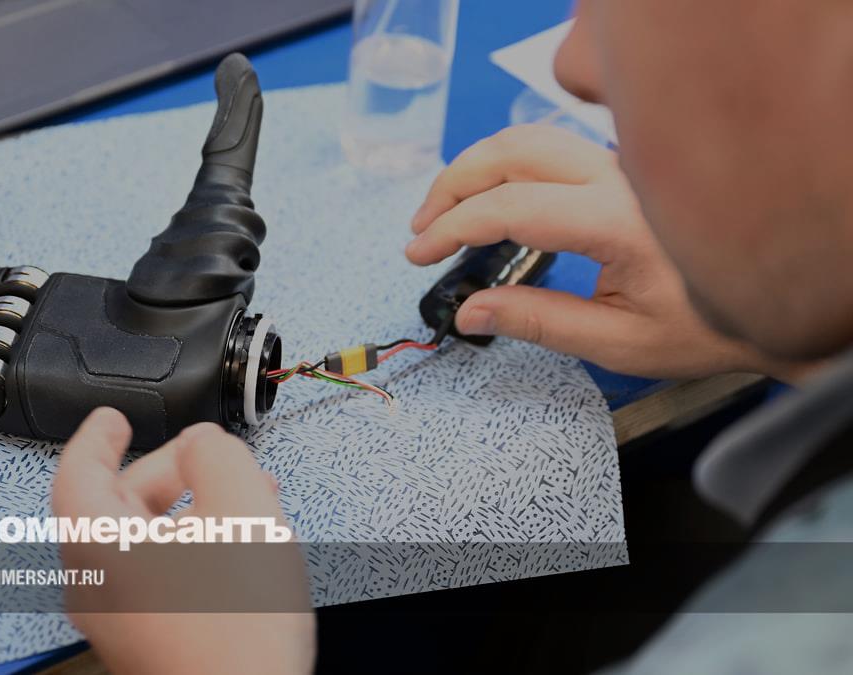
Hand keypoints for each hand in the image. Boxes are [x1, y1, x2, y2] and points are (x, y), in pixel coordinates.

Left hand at [52, 408, 314, 674]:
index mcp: (96, 542)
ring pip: (145, 544)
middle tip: (210, 459)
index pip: (77, 470)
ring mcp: (118, 621)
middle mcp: (93, 584)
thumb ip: (216, 451)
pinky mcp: (146, 643)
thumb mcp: (241, 504)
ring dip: (192, 512)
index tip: (111, 419)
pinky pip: (159, 579)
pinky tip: (238, 552)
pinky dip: (192, 552)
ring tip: (244, 505)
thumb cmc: (234, 630)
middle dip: (171, 474)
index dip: (97, 435)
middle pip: (117, 505)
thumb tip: (202, 443)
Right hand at [406, 124, 799, 380]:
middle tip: (420, 231)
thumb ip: (539, 323)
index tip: (419, 253)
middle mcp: (618, 178)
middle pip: (510, 152)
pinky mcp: (619, 168)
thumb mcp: (618, 343)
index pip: (511, 205)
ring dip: (474, 168)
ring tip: (443, 213)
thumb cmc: (705, 326)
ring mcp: (620, 165)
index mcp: (616, 221)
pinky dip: (502, 165)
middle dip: (451, 186)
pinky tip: (486, 198)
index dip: (453, 226)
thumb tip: (470, 311)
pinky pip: (547, 147)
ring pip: (526, 139)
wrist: (769, 303)